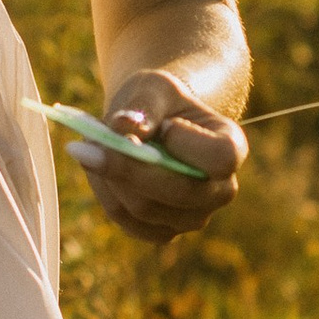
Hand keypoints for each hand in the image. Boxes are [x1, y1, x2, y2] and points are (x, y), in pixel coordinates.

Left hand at [79, 69, 243, 243]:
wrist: (153, 123)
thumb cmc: (160, 102)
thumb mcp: (154, 87)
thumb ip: (144, 104)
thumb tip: (123, 127)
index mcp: (231, 148)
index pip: (221, 158)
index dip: (187, 144)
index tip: (163, 125)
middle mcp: (220, 190)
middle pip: (177, 192)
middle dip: (129, 166)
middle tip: (86, 140)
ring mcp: (192, 217)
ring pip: (143, 208)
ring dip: (109, 175)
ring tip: (91, 142)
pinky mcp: (161, 231)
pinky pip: (124, 218)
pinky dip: (104, 189)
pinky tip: (96, 163)